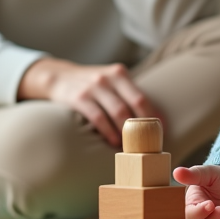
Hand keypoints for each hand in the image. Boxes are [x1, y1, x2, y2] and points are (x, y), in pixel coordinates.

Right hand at [18, 57, 160, 147]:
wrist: (59, 77)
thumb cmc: (92, 84)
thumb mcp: (110, 81)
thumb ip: (127, 94)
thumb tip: (152, 118)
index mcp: (120, 73)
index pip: (142, 97)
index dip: (153, 115)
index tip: (160, 131)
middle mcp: (109, 77)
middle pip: (134, 104)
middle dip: (143, 125)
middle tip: (147, 141)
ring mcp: (94, 87)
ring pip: (118, 112)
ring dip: (127, 131)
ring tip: (132, 145)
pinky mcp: (79, 98)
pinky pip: (99, 118)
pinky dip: (109, 132)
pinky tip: (113, 141)